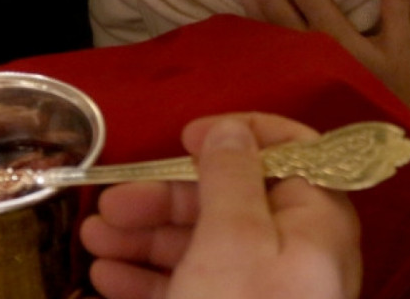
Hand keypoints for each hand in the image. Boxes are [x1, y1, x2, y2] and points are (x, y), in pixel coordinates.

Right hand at [80, 114, 361, 298]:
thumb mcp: (234, 236)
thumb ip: (232, 173)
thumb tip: (232, 127)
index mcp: (316, 218)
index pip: (292, 153)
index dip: (240, 136)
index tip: (187, 135)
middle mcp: (296, 251)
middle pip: (233, 199)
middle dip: (167, 196)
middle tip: (110, 202)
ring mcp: (266, 290)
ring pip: (206, 245)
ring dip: (148, 237)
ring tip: (94, 240)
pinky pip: (195, 286)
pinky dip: (152, 278)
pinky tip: (108, 279)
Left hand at [236, 0, 409, 111]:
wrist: (369, 147)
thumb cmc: (389, 94)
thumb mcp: (400, 49)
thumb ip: (398, 1)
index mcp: (334, 39)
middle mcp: (302, 50)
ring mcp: (283, 65)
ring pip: (252, 16)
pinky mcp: (272, 76)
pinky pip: (250, 37)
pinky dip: (242, 12)